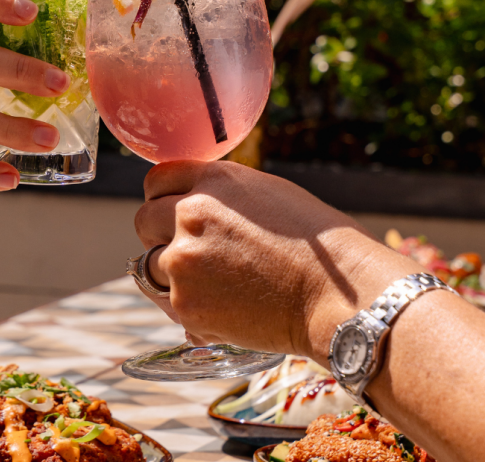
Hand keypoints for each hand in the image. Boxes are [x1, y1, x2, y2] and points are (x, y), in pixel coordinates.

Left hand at [134, 161, 419, 360]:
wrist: (340, 299)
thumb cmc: (316, 247)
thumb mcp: (264, 193)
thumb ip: (218, 192)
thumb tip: (187, 198)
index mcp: (212, 182)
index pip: (157, 179)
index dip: (164, 195)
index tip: (172, 209)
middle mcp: (189, 216)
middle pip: (144, 218)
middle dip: (160, 231)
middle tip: (187, 247)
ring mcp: (182, 262)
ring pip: (149, 261)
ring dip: (170, 269)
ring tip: (209, 280)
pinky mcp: (185, 305)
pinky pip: (166, 299)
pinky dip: (184, 302)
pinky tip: (217, 303)